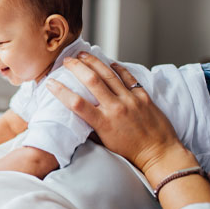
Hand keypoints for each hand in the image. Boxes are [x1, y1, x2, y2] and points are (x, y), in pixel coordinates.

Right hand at [46, 52, 185, 173]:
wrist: (159, 153)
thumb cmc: (131, 151)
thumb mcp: (105, 142)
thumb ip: (92, 127)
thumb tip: (78, 116)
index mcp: (104, 123)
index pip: (76, 103)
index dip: (61, 91)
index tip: (50, 82)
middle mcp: (116, 108)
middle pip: (91, 81)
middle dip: (76, 67)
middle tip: (66, 61)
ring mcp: (131, 100)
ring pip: (109, 74)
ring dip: (93, 62)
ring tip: (83, 55)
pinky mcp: (143, 96)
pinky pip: (128, 77)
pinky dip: (118, 68)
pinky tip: (110, 62)